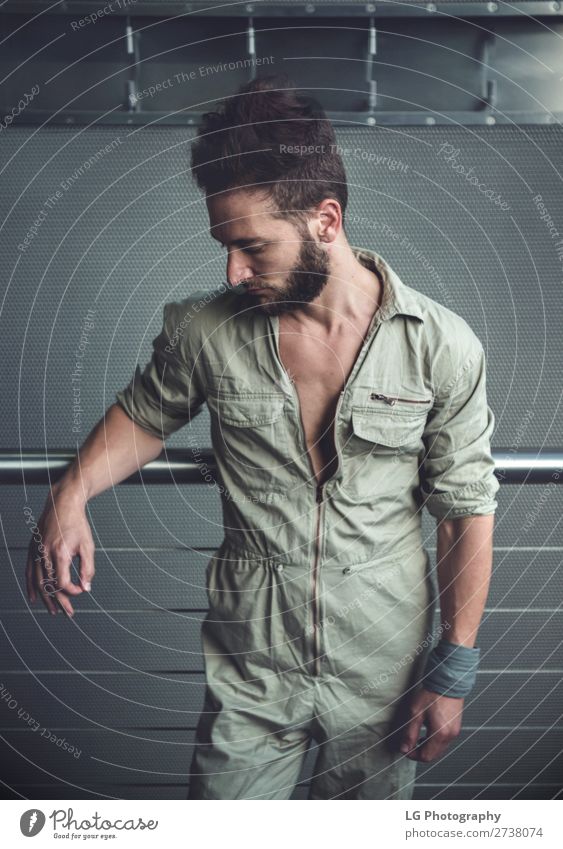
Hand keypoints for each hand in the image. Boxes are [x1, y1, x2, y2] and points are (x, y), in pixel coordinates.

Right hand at [25, 483, 95, 617]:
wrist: (63, 504)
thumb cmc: (77, 524)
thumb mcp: (88, 546)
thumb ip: (88, 568)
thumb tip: (86, 588)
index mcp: (59, 553)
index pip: (63, 582)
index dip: (72, 591)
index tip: (81, 590)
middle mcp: (44, 554)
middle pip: (49, 586)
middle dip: (59, 602)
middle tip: (68, 613)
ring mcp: (36, 552)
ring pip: (37, 582)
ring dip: (45, 598)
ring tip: (53, 611)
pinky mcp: (32, 549)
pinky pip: (29, 572)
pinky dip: (31, 586)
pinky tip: (34, 597)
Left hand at [399, 686, 463, 761]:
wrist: (447, 682)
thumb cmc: (433, 694)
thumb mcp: (416, 713)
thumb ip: (410, 733)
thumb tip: (404, 748)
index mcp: (440, 734)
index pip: (426, 756)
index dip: (413, 755)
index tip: (406, 748)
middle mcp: (450, 736)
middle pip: (433, 755)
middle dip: (420, 752)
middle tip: (410, 743)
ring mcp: (454, 732)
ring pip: (439, 749)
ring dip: (427, 747)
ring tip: (418, 736)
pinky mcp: (456, 727)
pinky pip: (444, 741)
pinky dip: (434, 741)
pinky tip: (428, 731)